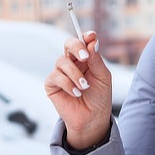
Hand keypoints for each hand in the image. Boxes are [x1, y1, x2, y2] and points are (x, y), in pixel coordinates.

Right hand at [45, 30, 112, 149]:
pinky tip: (76, 93)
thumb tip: (92, 42)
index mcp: (86, 58)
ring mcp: (61, 72)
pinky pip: (56, 76)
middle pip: (68, 44)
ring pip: (62, 61)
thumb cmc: (99, 97)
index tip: (91, 36)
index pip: (83, 41)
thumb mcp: (103, 76)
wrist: (92, 118)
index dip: (86, 36)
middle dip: (76, 47)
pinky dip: (68, 84)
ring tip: (84, 87)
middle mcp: (72, 62)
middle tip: (85, 57)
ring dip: (75, 74)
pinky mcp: (51, 84)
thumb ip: (96, 59)